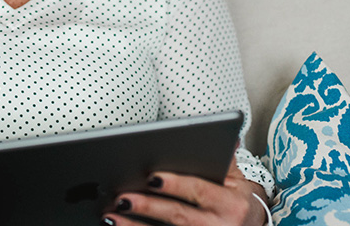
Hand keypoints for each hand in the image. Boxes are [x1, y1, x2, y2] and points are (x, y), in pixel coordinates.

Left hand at [100, 155, 268, 225]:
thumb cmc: (238, 202)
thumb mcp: (238, 181)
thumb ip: (225, 159)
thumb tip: (224, 134)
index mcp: (230, 204)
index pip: (198, 190)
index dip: (175, 184)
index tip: (151, 177)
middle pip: (178, 216)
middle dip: (148, 206)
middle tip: (122, 197)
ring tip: (111, 216)